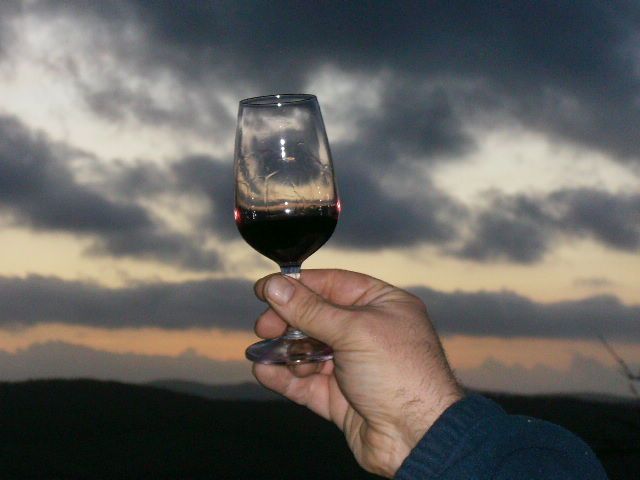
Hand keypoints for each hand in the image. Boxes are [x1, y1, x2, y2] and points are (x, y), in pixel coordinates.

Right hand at [252, 269, 462, 476]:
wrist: (418, 437)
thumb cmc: (402, 375)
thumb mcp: (354, 330)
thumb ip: (310, 309)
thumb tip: (276, 285)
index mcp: (381, 305)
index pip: (332, 284)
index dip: (297, 285)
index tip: (265, 288)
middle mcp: (366, 331)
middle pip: (314, 317)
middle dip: (287, 321)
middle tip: (265, 327)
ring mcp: (351, 365)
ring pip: (306, 350)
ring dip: (284, 351)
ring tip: (267, 354)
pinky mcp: (339, 396)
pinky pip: (303, 381)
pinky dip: (283, 375)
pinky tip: (265, 371)